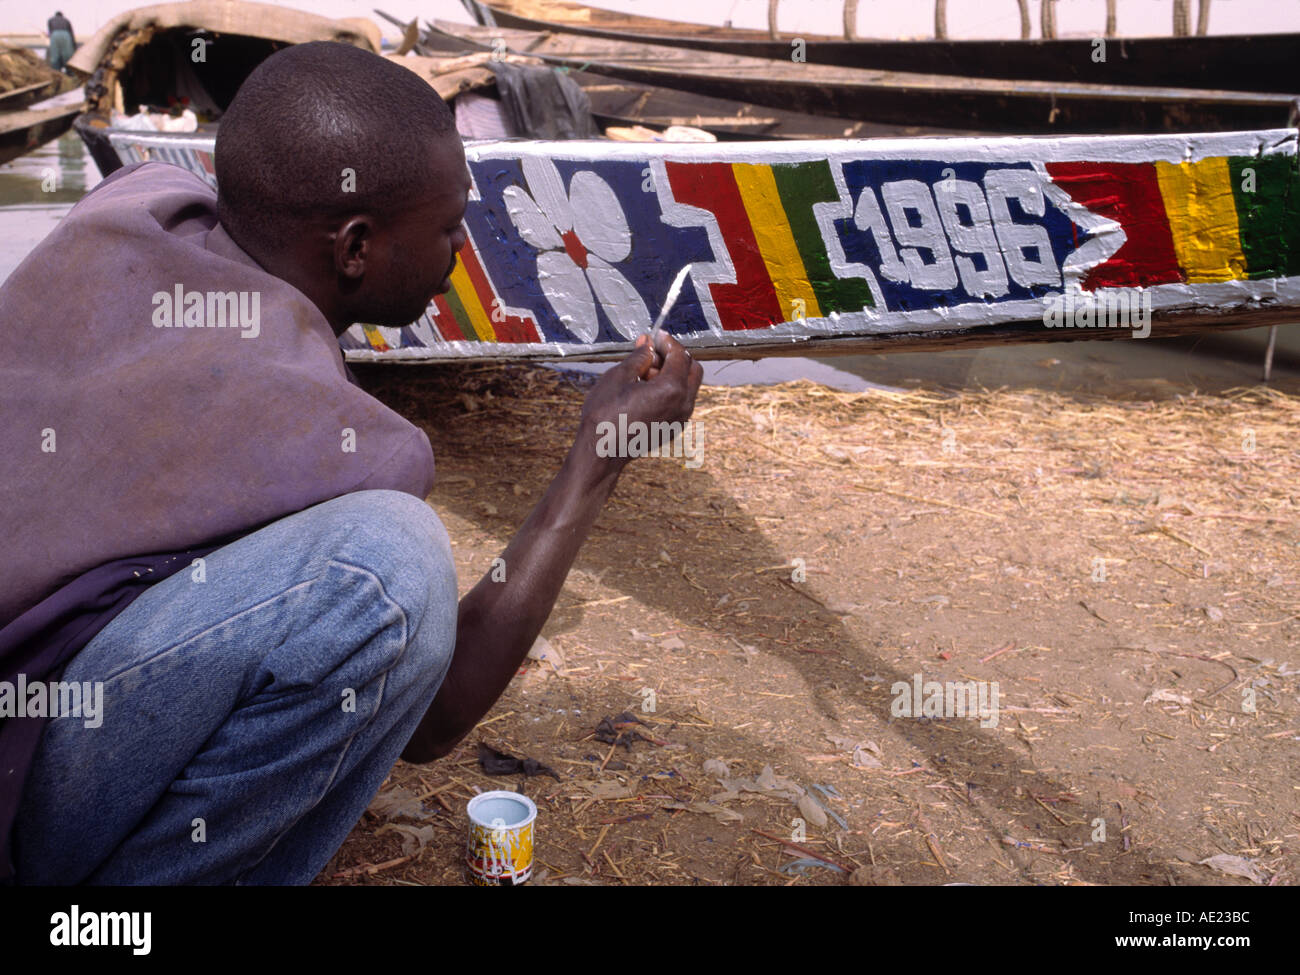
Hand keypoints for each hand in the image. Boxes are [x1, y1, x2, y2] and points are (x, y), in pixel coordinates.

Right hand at [575, 332, 702, 468]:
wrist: (601, 452)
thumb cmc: (605, 415)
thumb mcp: (619, 376)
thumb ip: (639, 357)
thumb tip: (647, 344)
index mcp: (672, 389)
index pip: (680, 355)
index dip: (668, 342)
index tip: (655, 336)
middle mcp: (683, 404)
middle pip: (692, 370)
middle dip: (675, 357)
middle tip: (652, 353)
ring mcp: (681, 419)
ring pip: (687, 386)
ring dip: (672, 374)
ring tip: (643, 373)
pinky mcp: (674, 428)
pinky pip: (680, 401)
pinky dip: (670, 390)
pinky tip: (645, 389)